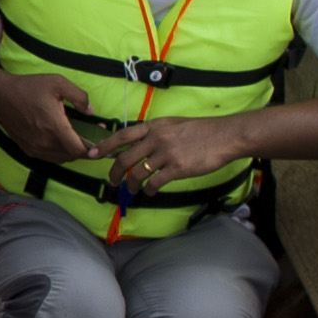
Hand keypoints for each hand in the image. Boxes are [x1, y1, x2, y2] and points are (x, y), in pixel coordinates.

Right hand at [0, 68, 93, 165]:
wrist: (0, 96)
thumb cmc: (28, 87)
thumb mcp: (58, 83)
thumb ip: (79, 96)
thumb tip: (91, 111)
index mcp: (54, 126)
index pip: (78, 150)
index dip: (91, 148)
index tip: (96, 140)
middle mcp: (45, 142)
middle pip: (72, 156)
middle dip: (83, 148)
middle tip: (88, 135)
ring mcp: (35, 148)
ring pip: (61, 159)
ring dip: (70, 151)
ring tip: (73, 136)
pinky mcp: (28, 150)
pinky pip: (49, 158)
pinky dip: (58, 152)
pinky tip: (59, 139)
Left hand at [101, 112, 258, 193]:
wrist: (224, 136)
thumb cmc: (202, 131)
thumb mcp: (174, 124)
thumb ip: (156, 133)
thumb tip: (141, 144)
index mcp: (155, 126)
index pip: (123, 135)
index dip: (105, 145)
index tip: (93, 153)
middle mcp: (157, 138)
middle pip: (125, 157)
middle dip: (114, 172)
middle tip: (112, 181)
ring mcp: (166, 154)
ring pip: (137, 173)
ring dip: (131, 184)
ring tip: (131, 190)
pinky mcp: (177, 168)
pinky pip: (155, 183)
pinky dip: (150, 190)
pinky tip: (151, 192)